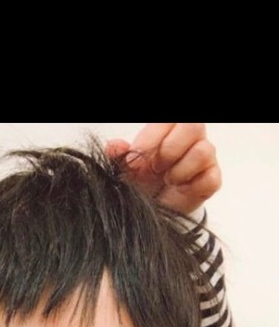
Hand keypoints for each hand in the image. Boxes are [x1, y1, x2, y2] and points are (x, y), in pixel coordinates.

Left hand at [106, 123, 221, 213]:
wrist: (155, 207)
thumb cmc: (143, 181)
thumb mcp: (126, 169)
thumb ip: (118, 156)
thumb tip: (114, 147)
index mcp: (169, 127)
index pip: (168, 119)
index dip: (150, 139)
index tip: (135, 160)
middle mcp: (190, 138)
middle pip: (193, 126)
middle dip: (170, 150)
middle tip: (156, 168)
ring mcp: (205, 157)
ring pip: (204, 152)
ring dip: (180, 171)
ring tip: (168, 180)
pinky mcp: (212, 178)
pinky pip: (210, 178)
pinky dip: (192, 187)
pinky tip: (180, 190)